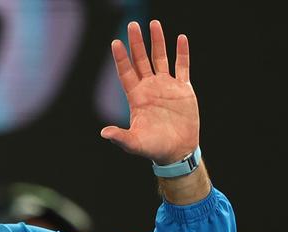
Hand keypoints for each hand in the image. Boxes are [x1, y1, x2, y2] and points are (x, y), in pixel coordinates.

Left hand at [101, 20, 198, 164]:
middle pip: (141, 60)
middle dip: (136, 42)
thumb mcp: (134, 143)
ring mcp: (166, 86)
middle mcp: (149, 88)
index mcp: (136, 97)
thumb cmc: (153, 148)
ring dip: (157, 41)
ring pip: (160, 58)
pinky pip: (182, 66)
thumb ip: (120, 137)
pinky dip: (182, 53)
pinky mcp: (183, 89)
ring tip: (154, 24)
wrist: (177, 151)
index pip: (126, 72)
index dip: (121, 58)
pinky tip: (181, 38)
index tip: (115, 42)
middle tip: (132, 24)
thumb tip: (104, 133)